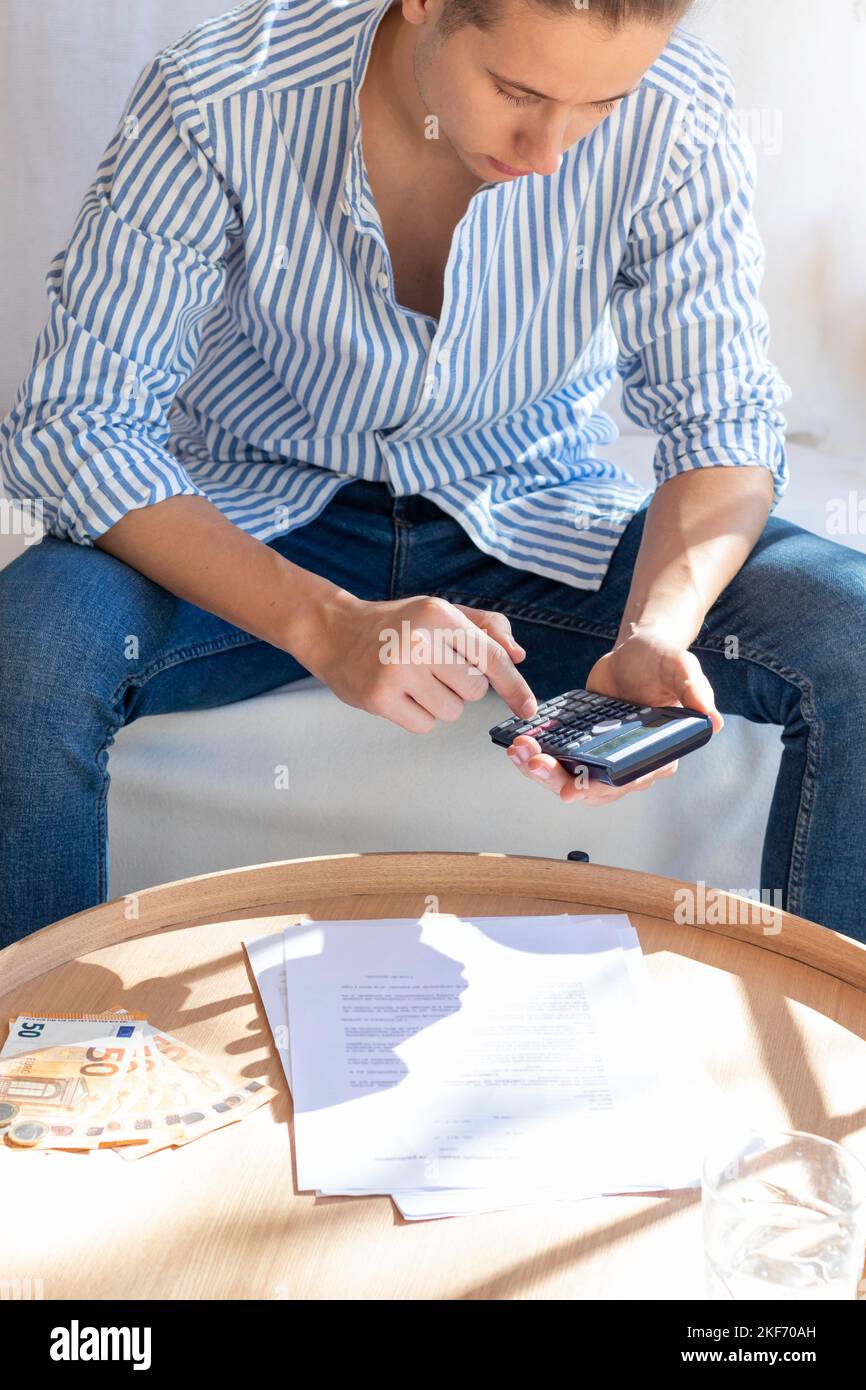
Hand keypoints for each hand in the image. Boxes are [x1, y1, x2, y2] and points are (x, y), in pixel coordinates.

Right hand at [302, 591, 536, 733]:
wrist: (336, 633)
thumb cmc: (398, 624)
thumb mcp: (441, 612)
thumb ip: (485, 629)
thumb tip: (517, 656)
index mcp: (438, 615)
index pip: (490, 657)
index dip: (514, 686)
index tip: (528, 708)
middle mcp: (418, 642)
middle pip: (475, 691)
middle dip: (463, 687)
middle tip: (434, 669)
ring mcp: (396, 672)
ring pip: (452, 712)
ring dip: (441, 703)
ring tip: (416, 680)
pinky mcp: (379, 699)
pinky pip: (425, 725)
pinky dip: (419, 715)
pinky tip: (401, 694)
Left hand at [506, 626, 722, 805]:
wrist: (637, 650)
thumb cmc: (663, 660)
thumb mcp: (681, 668)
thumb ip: (695, 691)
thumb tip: (712, 720)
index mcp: (659, 755)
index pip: (627, 782)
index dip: (598, 789)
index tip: (570, 790)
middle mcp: (630, 765)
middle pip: (592, 787)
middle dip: (558, 780)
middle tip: (531, 762)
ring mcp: (603, 758)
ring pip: (569, 779)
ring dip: (541, 772)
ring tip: (518, 751)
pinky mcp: (582, 746)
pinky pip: (558, 760)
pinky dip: (536, 758)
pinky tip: (518, 744)